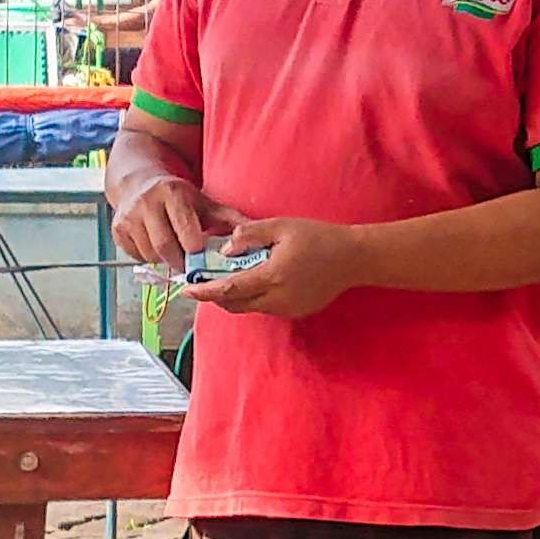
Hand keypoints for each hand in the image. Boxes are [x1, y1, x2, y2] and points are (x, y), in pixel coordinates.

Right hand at [111, 173, 232, 267]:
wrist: (137, 181)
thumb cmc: (177, 196)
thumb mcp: (203, 201)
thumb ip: (228, 219)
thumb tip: (255, 233)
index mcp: (172, 193)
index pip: (184, 228)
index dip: (194, 246)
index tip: (201, 255)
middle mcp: (146, 203)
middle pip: (165, 246)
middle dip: (180, 261)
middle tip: (190, 265)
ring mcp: (128, 217)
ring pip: (149, 254)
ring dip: (164, 261)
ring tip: (174, 253)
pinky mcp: (117, 229)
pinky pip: (135, 255)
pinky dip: (148, 258)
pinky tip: (156, 248)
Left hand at [196, 216, 361, 320]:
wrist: (352, 258)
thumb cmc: (318, 237)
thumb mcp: (282, 226)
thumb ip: (250, 235)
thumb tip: (226, 249)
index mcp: (272, 276)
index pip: (230, 289)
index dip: (205, 290)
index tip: (186, 289)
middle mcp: (278, 298)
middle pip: (235, 304)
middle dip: (216, 295)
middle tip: (203, 282)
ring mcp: (288, 308)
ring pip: (250, 307)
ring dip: (236, 296)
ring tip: (231, 277)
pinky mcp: (296, 312)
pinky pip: (266, 307)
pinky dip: (255, 297)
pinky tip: (259, 280)